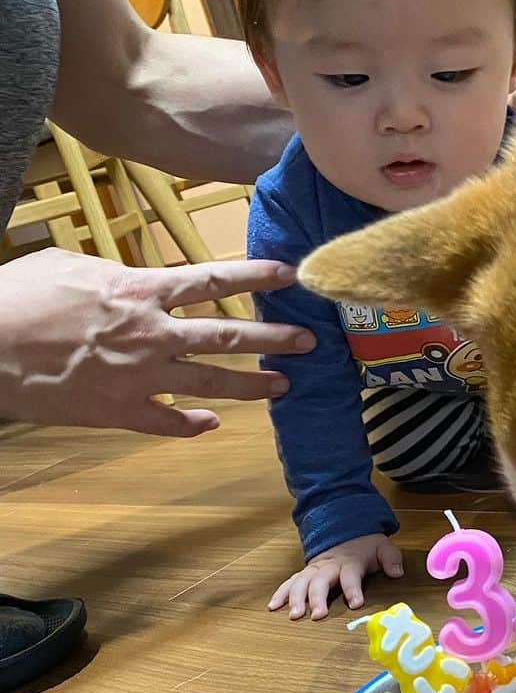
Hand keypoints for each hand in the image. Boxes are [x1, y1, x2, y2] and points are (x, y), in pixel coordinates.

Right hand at [0, 249, 314, 435]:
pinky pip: (169, 423)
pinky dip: (194, 426)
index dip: (255, 275)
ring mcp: (140, 376)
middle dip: (274, 338)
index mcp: (140, 291)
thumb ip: (117, 275)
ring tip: (284, 385)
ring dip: (253, 385)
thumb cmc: (18, 298)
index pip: (214, 279)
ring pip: (212, 383)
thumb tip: (137, 280)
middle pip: (228, 334)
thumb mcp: (71, 267)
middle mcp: (152, 333)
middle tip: (309, 340)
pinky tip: (213, 426)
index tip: (290, 274)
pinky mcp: (120, 411)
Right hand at [269, 534, 404, 620]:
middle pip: (320, 581)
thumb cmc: (366, 546)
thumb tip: (396, 573)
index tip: (355, 604)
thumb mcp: (384, 548)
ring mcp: (315, 569)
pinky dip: (280, 593)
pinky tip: (273, 606)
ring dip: (295, 598)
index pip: (351, 575)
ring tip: (293, 615)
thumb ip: (391, 559)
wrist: (346, 530)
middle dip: (317, 598)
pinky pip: (290, 582)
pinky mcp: (305, 573)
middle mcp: (329, 566)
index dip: (353, 589)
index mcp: (350, 561)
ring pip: (301, 582)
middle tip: (317, 615)